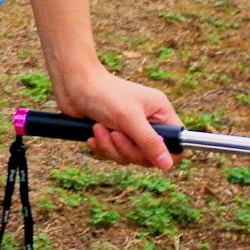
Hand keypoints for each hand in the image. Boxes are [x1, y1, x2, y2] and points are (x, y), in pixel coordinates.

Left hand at [54, 65, 178, 170]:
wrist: (74, 84)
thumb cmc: (105, 94)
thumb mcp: (130, 119)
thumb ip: (150, 143)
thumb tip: (168, 165)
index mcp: (160, 112)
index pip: (175, 142)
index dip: (165, 154)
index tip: (147, 153)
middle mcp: (148, 122)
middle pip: (149, 155)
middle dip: (128, 149)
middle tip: (115, 134)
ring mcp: (130, 129)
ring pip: (128, 157)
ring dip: (111, 147)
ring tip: (99, 128)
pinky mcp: (112, 135)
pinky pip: (113, 154)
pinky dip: (102, 147)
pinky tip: (93, 134)